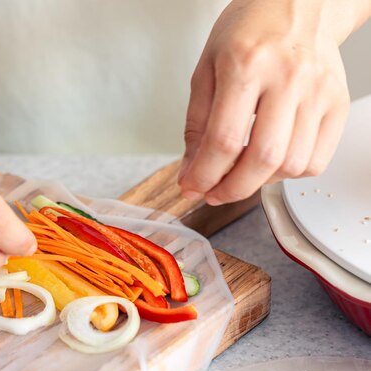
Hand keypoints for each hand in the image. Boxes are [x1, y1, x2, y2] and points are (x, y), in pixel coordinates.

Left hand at [178, 0, 363, 204]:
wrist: (300, 2)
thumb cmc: (249, 30)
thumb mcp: (206, 68)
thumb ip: (196, 123)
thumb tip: (192, 170)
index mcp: (246, 65)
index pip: (224, 139)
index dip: (204, 174)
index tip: (192, 187)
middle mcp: (288, 79)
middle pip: (262, 158)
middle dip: (231, 189)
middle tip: (214, 193)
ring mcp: (318, 93)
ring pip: (291, 164)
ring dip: (259, 183)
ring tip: (240, 174)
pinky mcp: (337, 104)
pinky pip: (316, 160)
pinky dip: (289, 173)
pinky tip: (270, 162)